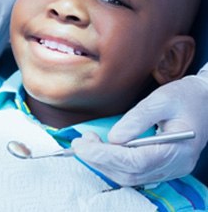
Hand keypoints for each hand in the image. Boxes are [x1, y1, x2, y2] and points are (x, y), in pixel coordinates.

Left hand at [72, 68, 207, 185]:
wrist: (203, 100)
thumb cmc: (185, 97)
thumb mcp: (162, 100)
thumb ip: (138, 119)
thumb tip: (113, 137)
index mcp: (178, 149)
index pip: (136, 162)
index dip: (106, 155)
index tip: (84, 144)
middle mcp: (175, 165)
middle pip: (131, 174)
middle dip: (100, 160)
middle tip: (81, 143)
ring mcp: (170, 168)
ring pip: (131, 177)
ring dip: (105, 163)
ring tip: (88, 145)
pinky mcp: (163, 165)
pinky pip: (135, 173)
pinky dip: (115, 164)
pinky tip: (103, 151)